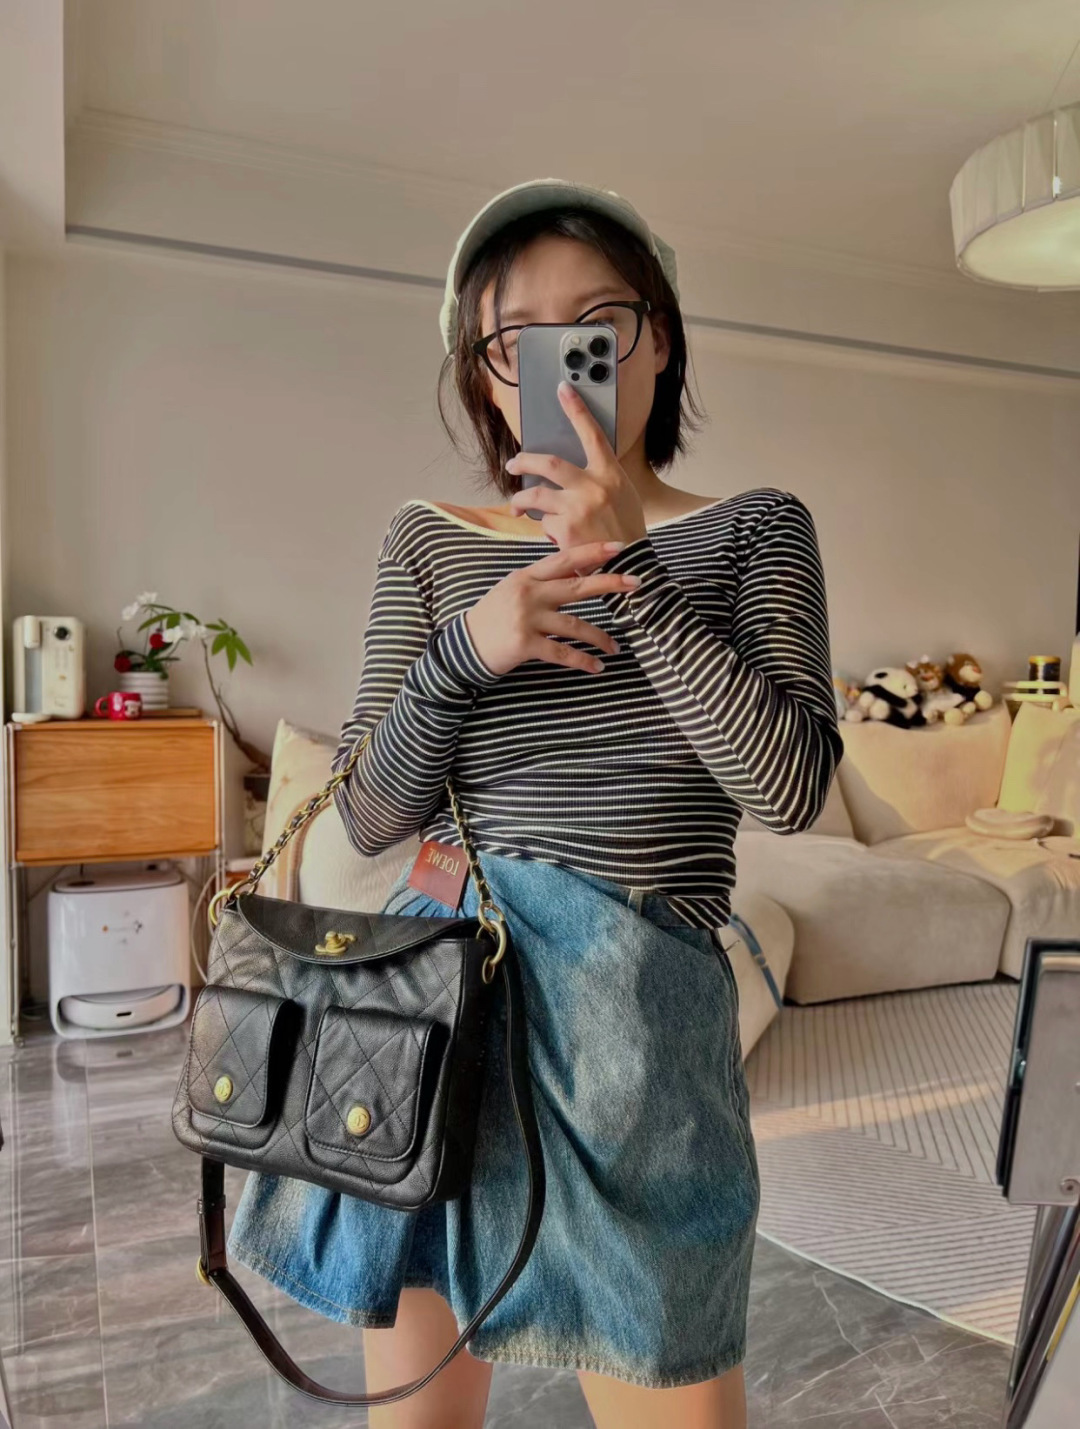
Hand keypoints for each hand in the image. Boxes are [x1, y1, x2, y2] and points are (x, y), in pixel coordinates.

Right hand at [464, 539, 641, 676]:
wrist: (464, 645)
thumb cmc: (492, 617)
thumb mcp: (512, 589)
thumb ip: (540, 581)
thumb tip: (574, 572)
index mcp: (527, 577)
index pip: (564, 559)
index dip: (592, 552)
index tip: (618, 547)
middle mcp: (528, 593)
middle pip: (576, 586)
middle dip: (609, 583)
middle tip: (636, 583)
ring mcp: (526, 618)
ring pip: (574, 625)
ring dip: (599, 637)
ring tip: (616, 646)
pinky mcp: (524, 643)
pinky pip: (561, 653)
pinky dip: (582, 661)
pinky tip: (597, 667)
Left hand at [506, 382, 646, 548]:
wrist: (628, 566)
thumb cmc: (625, 531)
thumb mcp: (622, 497)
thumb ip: (599, 481)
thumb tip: (570, 475)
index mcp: (609, 474)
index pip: (592, 434)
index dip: (576, 410)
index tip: (562, 390)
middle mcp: (592, 487)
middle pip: (549, 463)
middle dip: (525, 461)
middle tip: (513, 463)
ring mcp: (577, 508)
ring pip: (536, 495)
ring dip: (521, 500)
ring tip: (517, 506)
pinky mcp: (564, 530)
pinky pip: (545, 523)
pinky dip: (546, 529)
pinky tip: (554, 536)